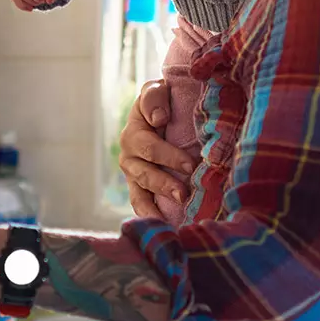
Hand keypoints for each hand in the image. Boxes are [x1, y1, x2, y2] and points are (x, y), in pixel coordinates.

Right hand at [119, 80, 194, 219]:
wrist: (158, 112)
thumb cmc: (161, 101)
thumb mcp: (156, 91)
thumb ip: (154, 99)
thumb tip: (159, 119)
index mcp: (133, 133)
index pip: (150, 147)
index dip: (169, 157)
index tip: (190, 165)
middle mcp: (129, 156)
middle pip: (144, 174)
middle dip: (164, 185)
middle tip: (184, 194)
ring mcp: (133, 174)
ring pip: (140, 194)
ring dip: (156, 206)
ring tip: (174, 213)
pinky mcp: (139, 188)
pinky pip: (140, 205)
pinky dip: (150, 217)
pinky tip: (163, 229)